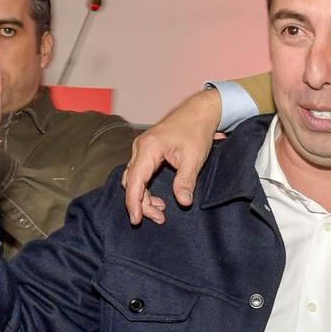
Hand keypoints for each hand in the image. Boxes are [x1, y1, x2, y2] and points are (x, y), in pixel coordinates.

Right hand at [124, 87, 225, 224]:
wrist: (198, 112)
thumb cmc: (196, 130)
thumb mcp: (194, 158)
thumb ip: (186, 180)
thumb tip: (183, 202)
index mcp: (148, 148)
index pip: (135, 181)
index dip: (134, 202)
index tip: (136, 220)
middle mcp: (140, 148)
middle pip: (132, 182)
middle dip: (142, 203)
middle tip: (159, 219)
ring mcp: (141, 149)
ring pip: (134, 179)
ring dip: (144, 197)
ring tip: (160, 212)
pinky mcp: (146, 152)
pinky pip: (140, 174)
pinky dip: (146, 189)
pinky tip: (158, 200)